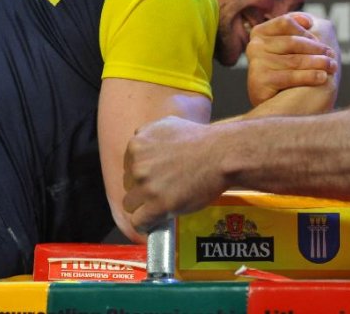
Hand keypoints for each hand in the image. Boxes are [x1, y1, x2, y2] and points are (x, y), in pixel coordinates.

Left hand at [122, 117, 227, 232]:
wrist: (221, 154)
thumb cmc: (201, 139)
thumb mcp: (169, 124)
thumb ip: (149, 133)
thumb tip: (140, 142)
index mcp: (137, 144)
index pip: (128, 166)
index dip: (142, 174)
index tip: (155, 177)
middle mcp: (137, 165)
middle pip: (128, 185)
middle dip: (142, 189)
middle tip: (163, 189)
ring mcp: (146, 186)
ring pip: (130, 204)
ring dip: (144, 206)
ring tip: (161, 205)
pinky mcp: (157, 205)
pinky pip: (139, 222)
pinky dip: (146, 224)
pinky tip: (156, 221)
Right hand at [246, 12, 339, 105]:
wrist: (280, 105)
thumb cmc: (290, 70)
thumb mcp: (292, 45)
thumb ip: (298, 29)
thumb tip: (309, 21)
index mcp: (260, 32)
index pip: (285, 22)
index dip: (305, 29)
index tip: (318, 35)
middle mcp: (254, 46)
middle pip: (292, 41)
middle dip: (316, 48)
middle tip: (332, 55)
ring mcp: (255, 63)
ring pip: (295, 59)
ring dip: (318, 63)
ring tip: (332, 66)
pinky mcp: (260, 80)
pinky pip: (291, 76)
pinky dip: (310, 76)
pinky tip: (323, 77)